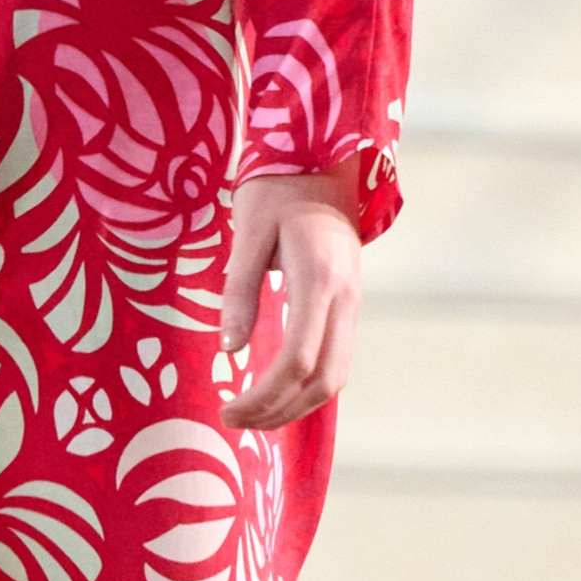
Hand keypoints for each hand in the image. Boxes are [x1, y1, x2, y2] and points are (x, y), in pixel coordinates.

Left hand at [219, 167, 360, 431]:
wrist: (323, 158)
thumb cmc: (276, 189)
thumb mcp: (247, 233)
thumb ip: (239, 291)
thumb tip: (230, 350)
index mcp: (319, 279)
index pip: (298, 359)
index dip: (264, 396)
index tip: (227, 408)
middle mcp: (346, 298)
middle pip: (324, 381)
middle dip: (279, 412)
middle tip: (234, 421)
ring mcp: (354, 303)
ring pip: (336, 378)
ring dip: (295, 406)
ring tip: (250, 415)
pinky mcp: (349, 305)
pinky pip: (336, 360)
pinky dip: (307, 388)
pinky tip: (275, 393)